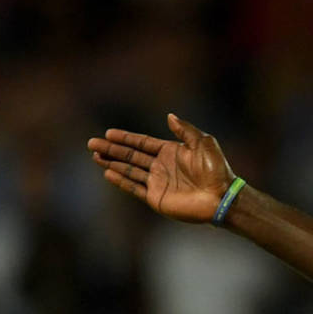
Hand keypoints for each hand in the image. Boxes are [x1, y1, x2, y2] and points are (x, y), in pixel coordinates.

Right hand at [87, 113, 235, 222]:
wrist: (220, 196)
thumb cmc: (216, 169)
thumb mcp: (203, 142)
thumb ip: (185, 130)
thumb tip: (169, 116)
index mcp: (170, 151)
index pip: (142, 143)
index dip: (125, 138)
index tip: (108, 133)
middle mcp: (161, 165)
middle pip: (131, 155)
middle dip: (111, 149)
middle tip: (91, 143)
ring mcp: (157, 182)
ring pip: (129, 170)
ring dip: (112, 163)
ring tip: (95, 156)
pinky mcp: (156, 197)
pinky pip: (134, 187)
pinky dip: (121, 180)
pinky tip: (108, 173)